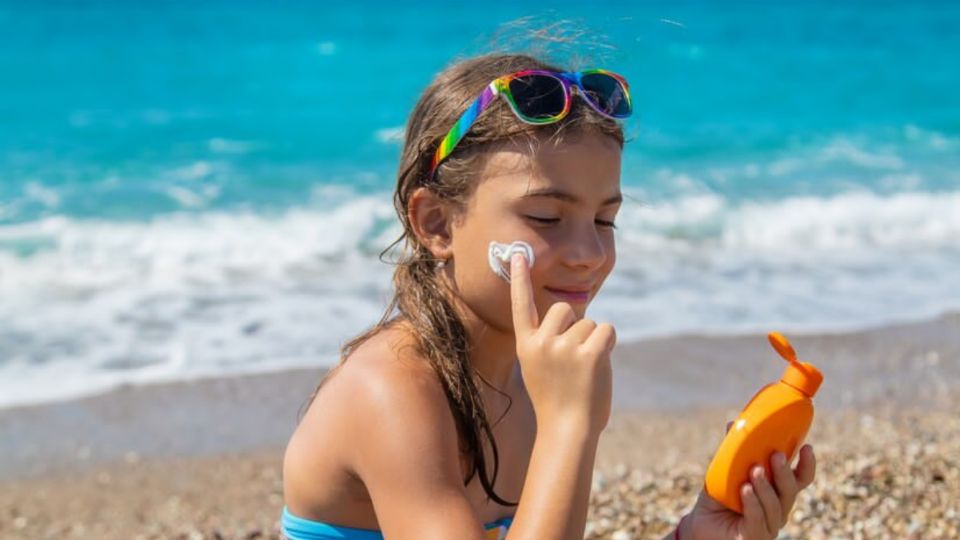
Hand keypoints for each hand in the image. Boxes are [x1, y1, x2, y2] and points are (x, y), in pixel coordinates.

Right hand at [509, 252, 615, 435]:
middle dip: (576, 326)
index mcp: (526, 345)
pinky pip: (606, 331)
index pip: (521, 305)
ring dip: (594, 342)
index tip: (518, 253)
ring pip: (589, 323)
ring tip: (584, 372)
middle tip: (573, 360)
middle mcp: (541, 342)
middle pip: (565, 309)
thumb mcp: (542, 368)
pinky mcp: (588, 353)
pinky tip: (598, 367)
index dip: (520, 278)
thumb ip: (551, 341)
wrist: (567, 431)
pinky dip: (608, 345)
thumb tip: (580, 315)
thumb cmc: (558, 401)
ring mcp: (564, 347)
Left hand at [678, 423, 816, 539]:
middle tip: (776, 455)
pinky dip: (753, 503)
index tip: (807, 447)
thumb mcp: (724, 473)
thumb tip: (732, 423)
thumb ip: (732, 452)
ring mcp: (768, 526)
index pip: (800, 480)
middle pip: (790, 491)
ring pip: (775, 506)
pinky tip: (745, 490)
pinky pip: (758, 520)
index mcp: (777, 493)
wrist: (701, 525)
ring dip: (765, 487)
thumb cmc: (718, 499)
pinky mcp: (754, 537)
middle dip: (784, 472)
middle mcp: (778, 510)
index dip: (807, 465)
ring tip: (755, 471)